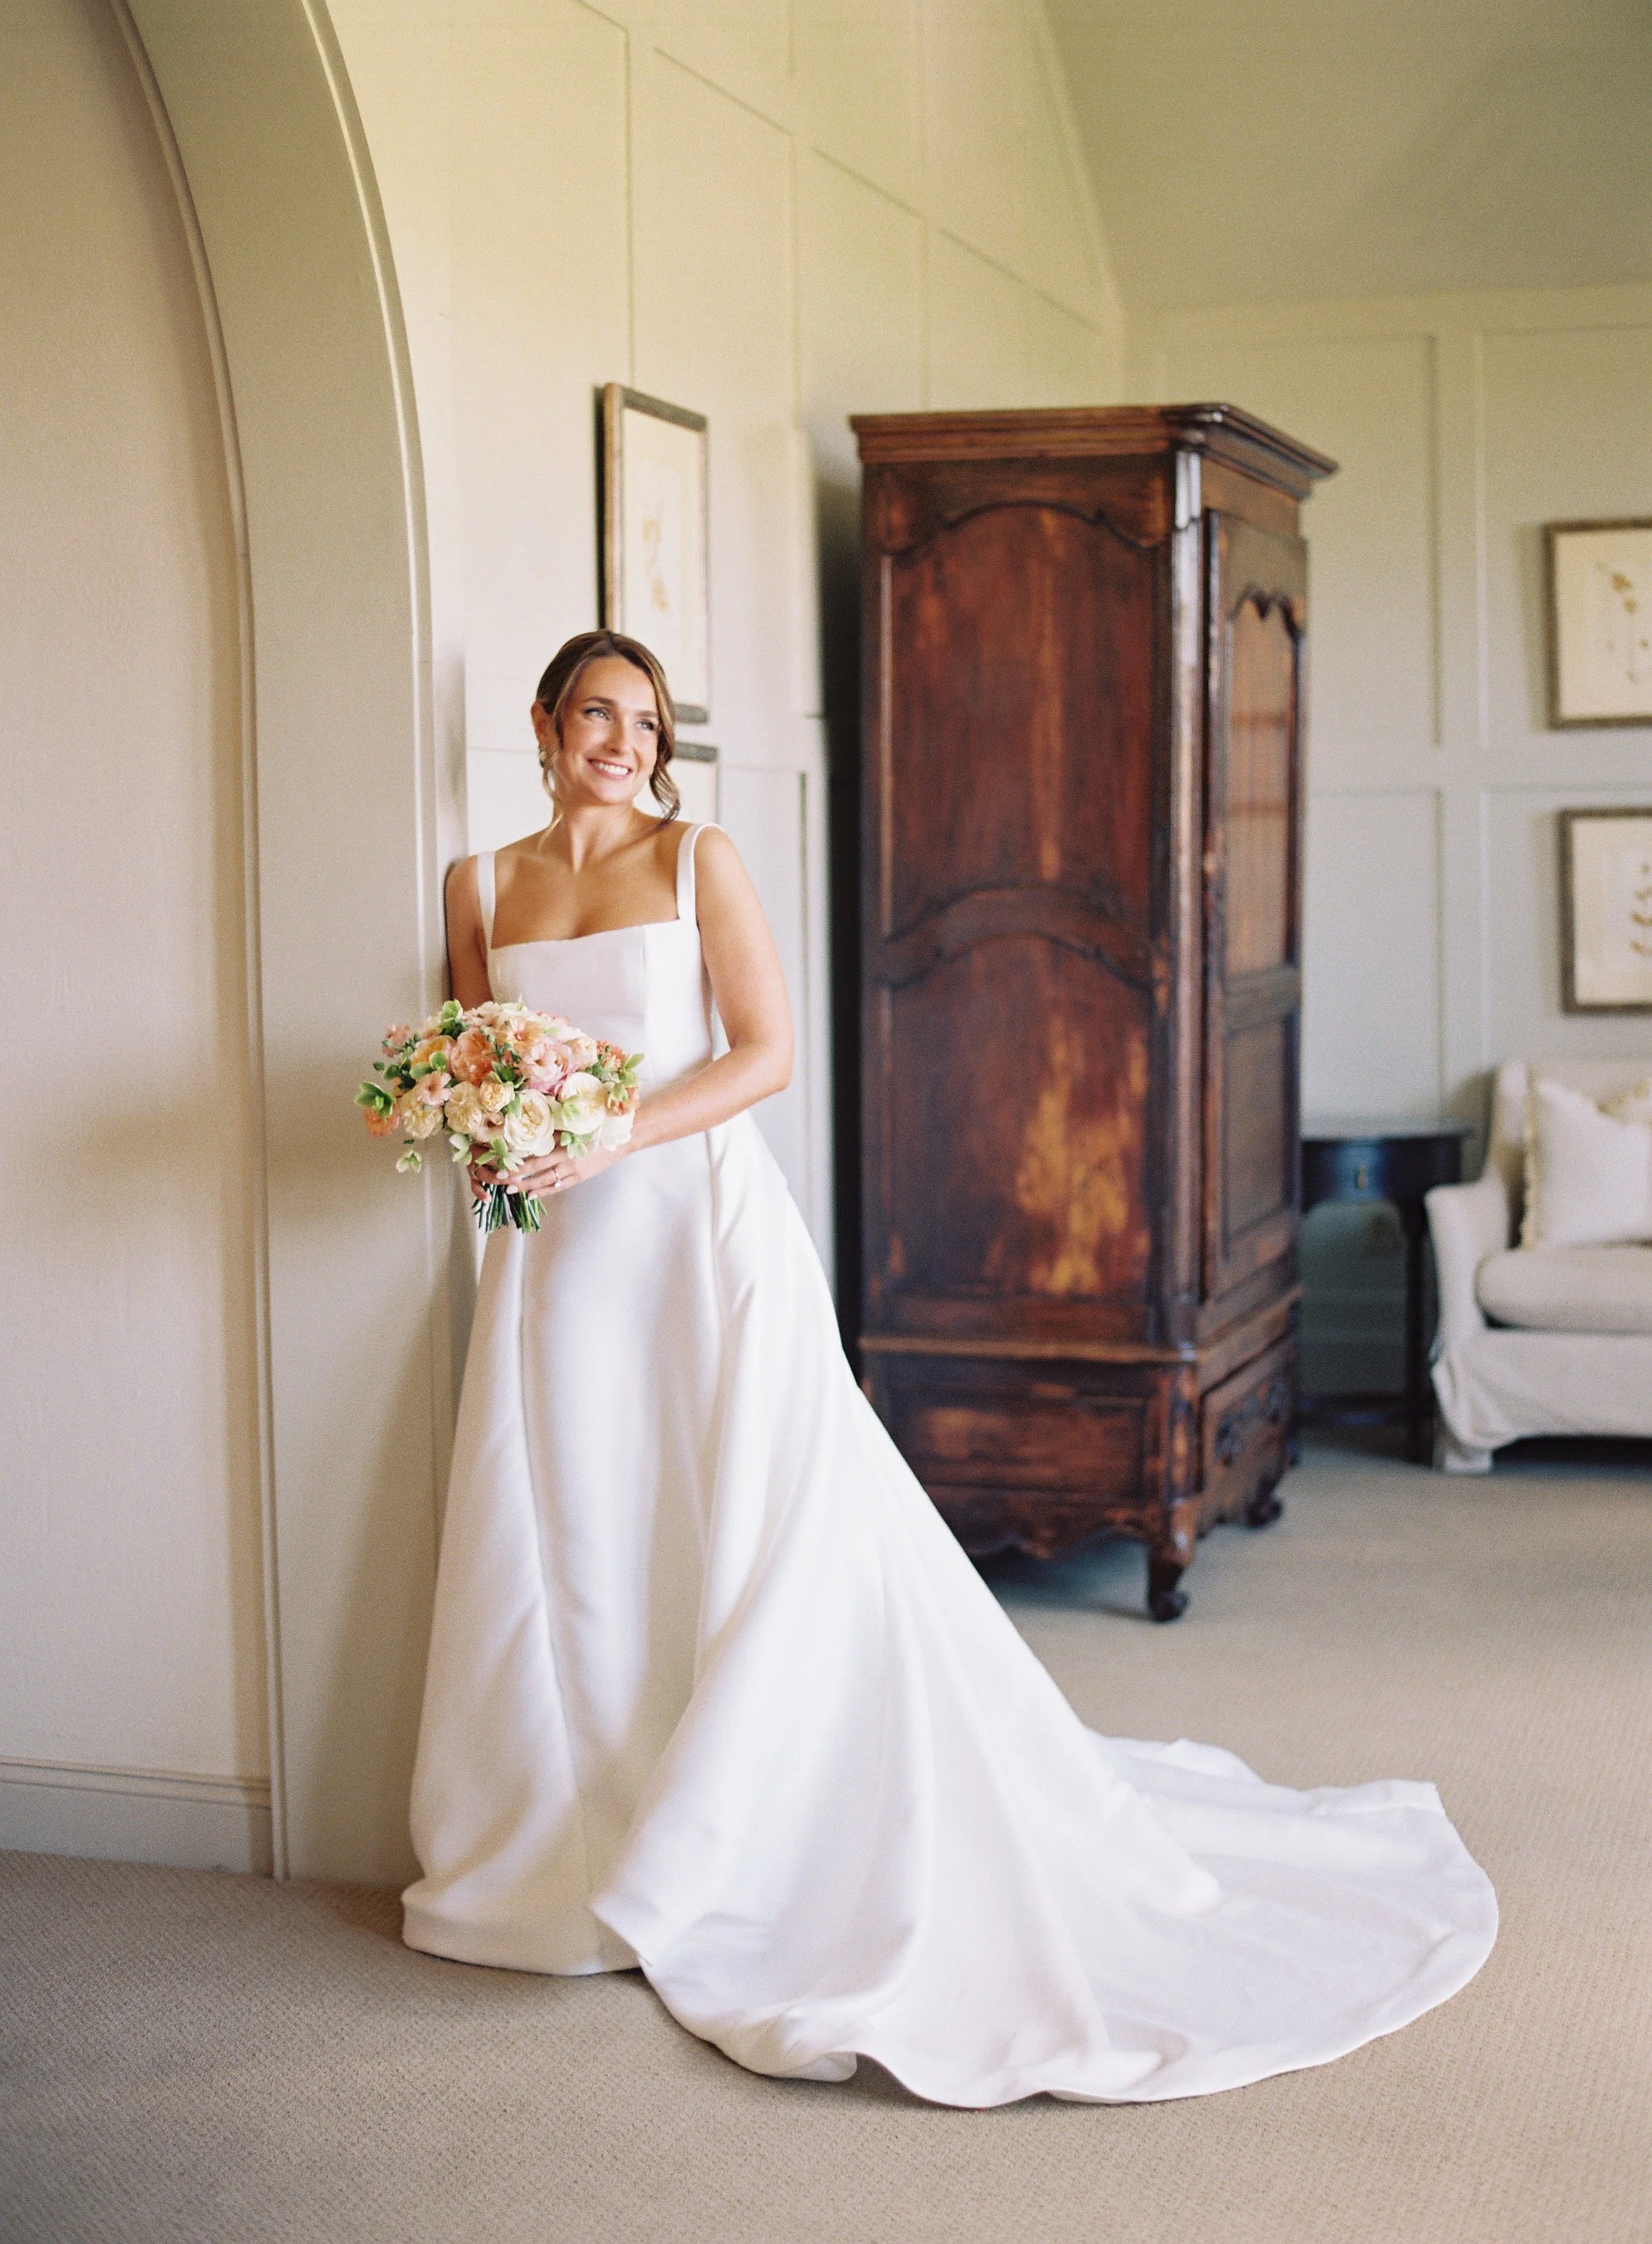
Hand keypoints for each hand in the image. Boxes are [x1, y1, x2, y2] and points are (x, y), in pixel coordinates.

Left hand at [474, 1142, 626, 1200]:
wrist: (621, 1138)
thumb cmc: (597, 1127)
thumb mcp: (574, 1127)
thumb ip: (555, 1132)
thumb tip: (533, 1131)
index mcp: (565, 1148)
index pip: (536, 1161)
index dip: (519, 1166)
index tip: (504, 1169)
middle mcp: (568, 1163)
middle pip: (538, 1174)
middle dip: (519, 1178)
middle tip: (502, 1181)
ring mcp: (574, 1173)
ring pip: (547, 1183)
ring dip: (528, 1187)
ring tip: (512, 1190)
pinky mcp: (580, 1178)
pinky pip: (559, 1187)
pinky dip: (545, 1191)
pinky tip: (533, 1194)